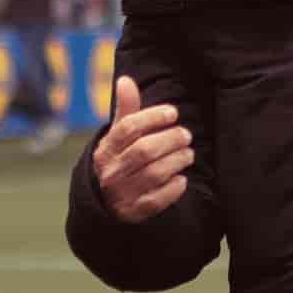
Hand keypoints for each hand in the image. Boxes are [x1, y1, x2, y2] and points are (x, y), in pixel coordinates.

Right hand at [92, 76, 192, 224]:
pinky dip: (173, 188)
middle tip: (186, 135)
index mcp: (106, 148)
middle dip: (170, 140)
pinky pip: (157, 200)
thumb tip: (125, 80)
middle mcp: (111, 171)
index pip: (128, 128)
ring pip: (153, 173)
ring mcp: (122, 193)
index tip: (173, 113)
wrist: (104, 203)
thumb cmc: (118, 160)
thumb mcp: (117, 135)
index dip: (153, 117)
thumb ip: (126, 109)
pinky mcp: (134, 212)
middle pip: (144, 150)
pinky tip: (181, 178)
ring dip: (176, 161)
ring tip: (188, 154)